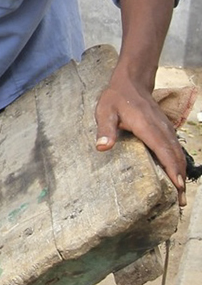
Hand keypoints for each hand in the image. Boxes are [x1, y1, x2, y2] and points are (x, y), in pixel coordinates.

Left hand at [95, 69, 187, 205]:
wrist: (131, 83)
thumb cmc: (115, 98)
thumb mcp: (105, 111)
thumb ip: (105, 129)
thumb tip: (102, 147)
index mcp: (148, 127)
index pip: (163, 151)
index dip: (171, 169)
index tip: (178, 186)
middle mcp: (161, 129)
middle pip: (175, 156)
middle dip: (179, 179)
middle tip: (181, 201)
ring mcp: (166, 129)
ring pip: (178, 153)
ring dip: (181, 173)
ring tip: (181, 194)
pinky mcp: (166, 130)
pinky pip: (175, 149)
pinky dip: (178, 163)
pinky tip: (176, 175)